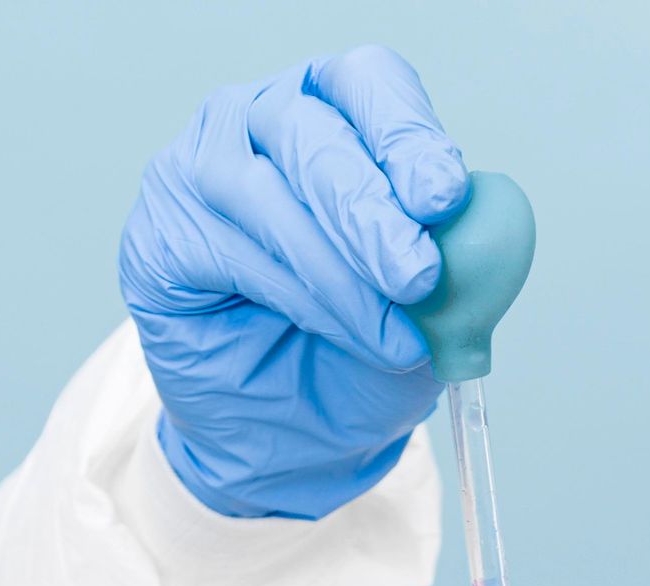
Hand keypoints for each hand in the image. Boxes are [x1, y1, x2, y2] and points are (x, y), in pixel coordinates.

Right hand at [119, 49, 466, 519]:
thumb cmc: (350, 356)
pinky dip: (292, 295)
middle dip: (373, 211)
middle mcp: (260, 122)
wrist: (286, 437)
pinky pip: (227, 249)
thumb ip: (458, 270)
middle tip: (420, 278)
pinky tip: (330, 330)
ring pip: (268, 194)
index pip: (368, 84)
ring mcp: (201, 169)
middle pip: (313, 132)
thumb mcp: (428, 316)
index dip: (407, 134)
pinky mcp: (160, 232)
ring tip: (390, 336)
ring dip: (339, 272)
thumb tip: (488, 228)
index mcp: (334, 113)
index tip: (443, 197)